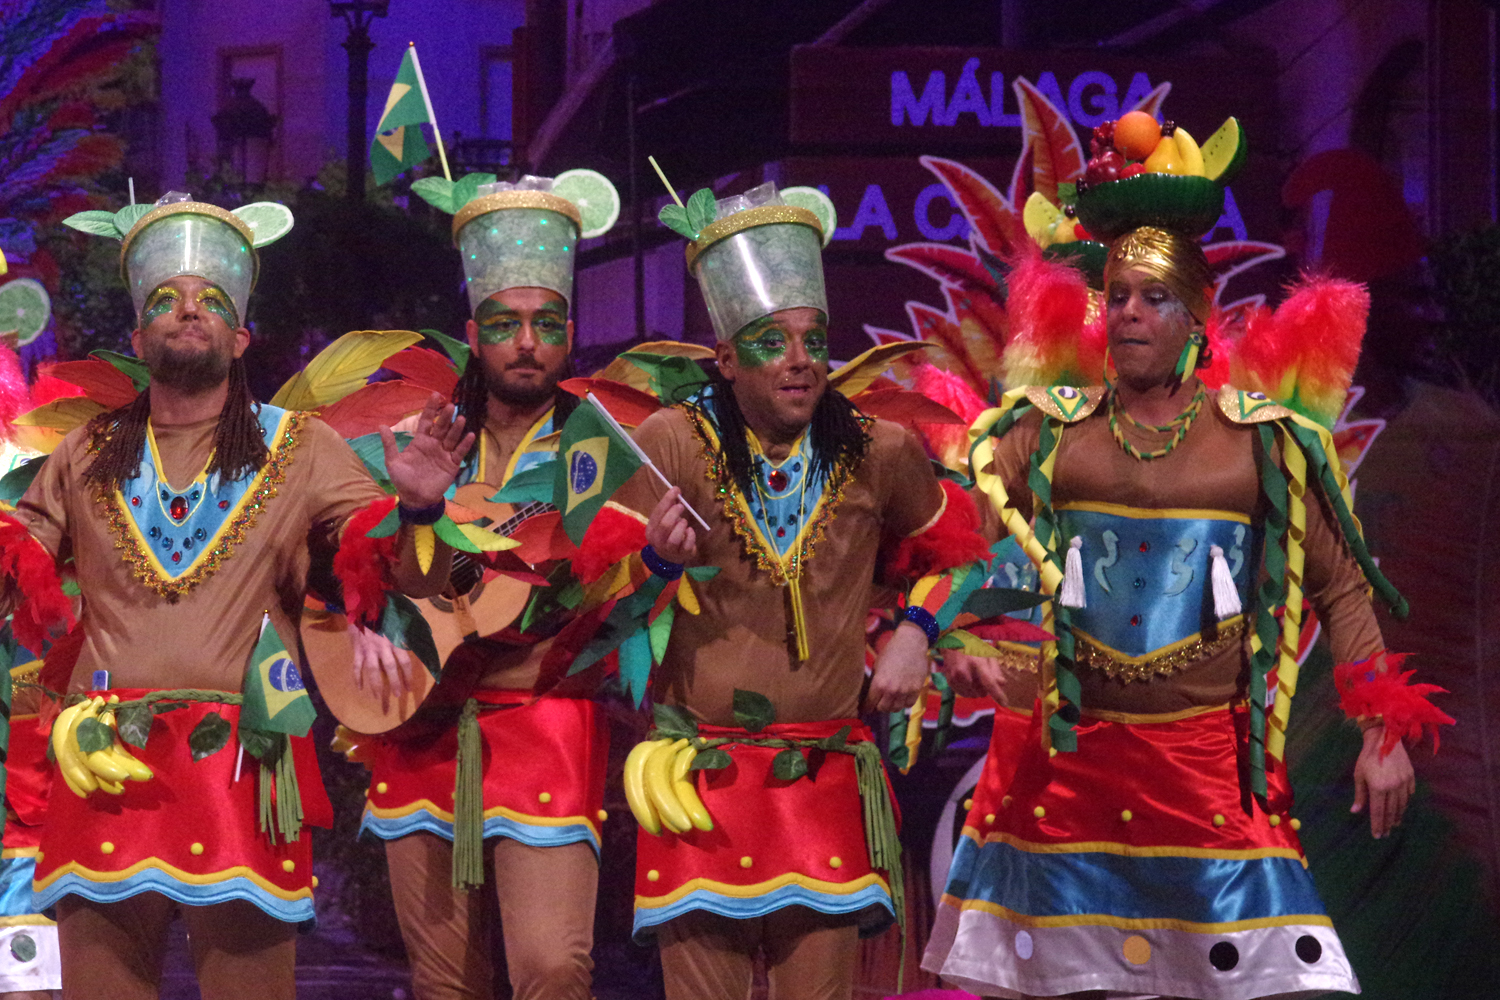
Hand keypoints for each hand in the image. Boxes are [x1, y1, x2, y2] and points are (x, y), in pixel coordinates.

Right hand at [348, 622, 413, 713]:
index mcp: (395, 641)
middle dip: (394, 683)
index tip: (410, 687)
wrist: (362, 605)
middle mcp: (383, 647)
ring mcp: (368, 649)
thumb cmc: (384, 613)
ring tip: (377, 697)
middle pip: (390, 668)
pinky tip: (359, 688)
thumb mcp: (400, 622)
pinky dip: (357, 677)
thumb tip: (421, 644)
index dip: (408, 676)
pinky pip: (356, 666)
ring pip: (372, 670)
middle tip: (397, 695)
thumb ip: (408, 634)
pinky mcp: (357, 649)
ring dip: (375, 685)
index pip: (405, 662)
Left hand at [382, 394, 475, 508]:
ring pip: (451, 437)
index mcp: (420, 441)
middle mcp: (433, 444)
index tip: (435, 395)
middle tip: (450, 406)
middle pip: (441, 427)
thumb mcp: (393, 461)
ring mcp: (444, 454)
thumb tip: (381, 425)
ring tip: (461, 418)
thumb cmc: (403, 479)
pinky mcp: (452, 464)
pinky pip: (459, 452)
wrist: (415, 498)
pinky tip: (470, 435)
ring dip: (456, 428)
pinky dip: (465, 444)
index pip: (426, 421)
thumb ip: (389, 444)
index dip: (430, 409)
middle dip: (445, 416)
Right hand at [645, 487, 696, 564]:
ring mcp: (669, 550)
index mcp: (651, 530)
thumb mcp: (664, 521)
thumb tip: (676, 491)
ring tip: (684, 522)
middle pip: (665, 525)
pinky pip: (687, 544)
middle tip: (682, 506)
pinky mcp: (682, 555)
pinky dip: (690, 535)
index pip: (657, 513)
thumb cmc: (668, 534)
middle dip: (674, 513)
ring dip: (681, 526)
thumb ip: (668, 509)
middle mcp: (657, 541)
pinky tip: (690, 531)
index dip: (667, 500)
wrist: (670, 557)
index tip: (676, 490)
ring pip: (674, 538)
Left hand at [865, 621, 931, 712]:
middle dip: (879, 706)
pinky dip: (904, 703)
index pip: (870, 703)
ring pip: (896, 708)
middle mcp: (892, 690)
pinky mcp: (916, 689)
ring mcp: (905, 691)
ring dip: (892, 706)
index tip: (866, 709)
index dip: (867, 707)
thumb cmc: (890, 652)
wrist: (910, 643)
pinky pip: (909, 704)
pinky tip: (902, 698)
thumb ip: (874, 681)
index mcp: (879, 684)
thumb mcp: (877, 666)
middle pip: (883, 708)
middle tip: (879, 702)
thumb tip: (869, 694)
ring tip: (891, 700)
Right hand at [942, 651, 1011, 704]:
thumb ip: (995, 670)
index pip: (988, 682)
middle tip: (983, 676)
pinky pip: (965, 695)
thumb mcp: (987, 655)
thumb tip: (1002, 684)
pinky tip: (967, 680)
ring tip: (974, 676)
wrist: (951, 644)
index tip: (1005, 703)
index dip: (997, 694)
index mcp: (976, 662)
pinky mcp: (950, 683)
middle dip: (985, 688)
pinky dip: (969, 690)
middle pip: (982, 692)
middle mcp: (964, 672)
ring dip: (977, 690)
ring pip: (973, 695)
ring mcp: (955, 678)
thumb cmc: (973, 648)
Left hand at [1351, 724, 1415, 838]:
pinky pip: (1409, 794)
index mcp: (1378, 787)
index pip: (1379, 812)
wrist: (1384, 738)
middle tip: (1385, 834)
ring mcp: (1404, 782)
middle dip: (1388, 824)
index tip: (1377, 836)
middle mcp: (1393, 787)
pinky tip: (1401, 807)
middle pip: (1391, 811)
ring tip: (1394, 824)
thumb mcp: (1359, 775)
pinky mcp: (1411, 777)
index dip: (1378, 825)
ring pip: (1402, 805)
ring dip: (1398, 816)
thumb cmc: (1367, 757)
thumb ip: (1360, 795)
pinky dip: (1405, 803)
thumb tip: (1355, 811)